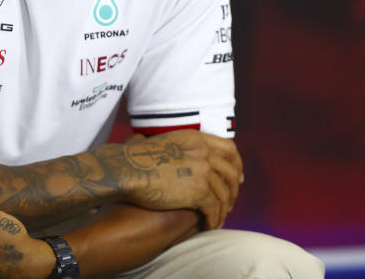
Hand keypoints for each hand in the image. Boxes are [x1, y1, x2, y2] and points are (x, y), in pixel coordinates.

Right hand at [121, 130, 242, 228]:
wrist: (127, 170)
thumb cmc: (136, 159)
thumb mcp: (165, 142)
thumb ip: (182, 147)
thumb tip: (186, 156)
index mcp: (197, 138)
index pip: (229, 148)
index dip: (236, 164)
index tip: (237, 177)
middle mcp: (204, 152)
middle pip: (231, 171)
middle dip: (234, 189)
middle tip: (230, 202)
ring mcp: (203, 170)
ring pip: (224, 193)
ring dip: (223, 208)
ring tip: (217, 218)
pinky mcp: (198, 190)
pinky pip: (214, 208)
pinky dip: (214, 219)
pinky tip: (209, 225)